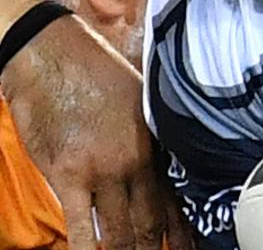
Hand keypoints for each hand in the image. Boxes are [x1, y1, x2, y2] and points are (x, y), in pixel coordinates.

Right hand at [2, 14, 192, 249]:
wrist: (52, 53)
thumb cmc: (94, 71)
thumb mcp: (138, 98)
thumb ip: (149, 133)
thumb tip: (161, 159)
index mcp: (154, 142)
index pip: (174, 197)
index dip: (182, 230)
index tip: (189, 249)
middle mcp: (135, 160)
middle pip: (151, 219)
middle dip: (156, 247)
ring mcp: (103, 169)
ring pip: (121, 229)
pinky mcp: (68, 173)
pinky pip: (82, 226)